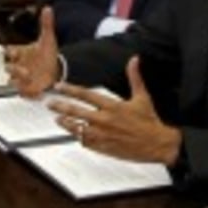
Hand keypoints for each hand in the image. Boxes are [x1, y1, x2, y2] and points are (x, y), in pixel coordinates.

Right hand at [6, 8, 61, 97]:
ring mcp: (22, 79)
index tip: (14, 52)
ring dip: (19, 82)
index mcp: (20, 53)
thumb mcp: (48, 39)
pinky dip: (30, 94)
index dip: (11, 52)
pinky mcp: (28, 90)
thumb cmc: (48, 55)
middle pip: (9, 67)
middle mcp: (18, 66)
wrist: (56, 71)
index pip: (9, 51)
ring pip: (13, 82)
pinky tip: (38, 93)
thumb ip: (46, 24)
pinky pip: (24, 93)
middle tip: (23, 70)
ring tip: (28, 81)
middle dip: (13, 69)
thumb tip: (48, 8)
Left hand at [50, 57, 180, 165]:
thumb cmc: (150, 121)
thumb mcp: (142, 96)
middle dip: (61, 106)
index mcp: (113, 106)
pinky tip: (73, 134)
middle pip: (77, 112)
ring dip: (66, 123)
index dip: (70, 90)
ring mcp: (103, 135)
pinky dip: (79, 137)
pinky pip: (87, 142)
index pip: (86, 95)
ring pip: (78, 128)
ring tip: (57, 119)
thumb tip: (134, 59)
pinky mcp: (105, 148)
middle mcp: (105, 120)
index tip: (59, 87)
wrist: (158, 144)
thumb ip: (135, 77)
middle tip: (49, 103)